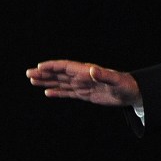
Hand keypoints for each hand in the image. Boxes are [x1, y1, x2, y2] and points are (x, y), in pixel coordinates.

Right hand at [26, 59, 141, 107]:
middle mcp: (82, 76)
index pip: (65, 66)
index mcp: (86, 71)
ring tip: (33, 81)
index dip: (52, 66)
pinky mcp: (85, 94)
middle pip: (59, 73)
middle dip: (44, 73)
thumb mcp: (116, 81)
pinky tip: (47, 93)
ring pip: (60, 82)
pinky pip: (68, 93)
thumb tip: (92, 70)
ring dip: (47, 82)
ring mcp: (82, 85)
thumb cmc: (125, 85)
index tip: (39, 67)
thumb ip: (104, 75)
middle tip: (29, 74)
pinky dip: (57, 92)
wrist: (131, 93)